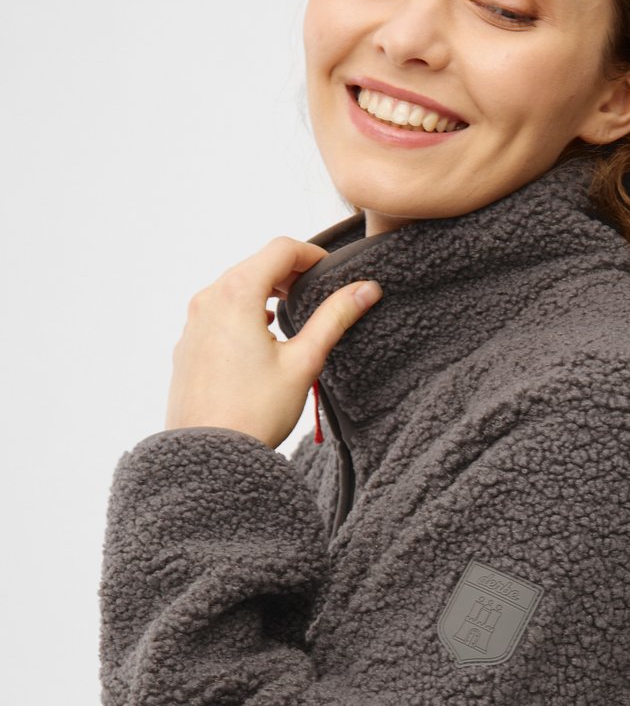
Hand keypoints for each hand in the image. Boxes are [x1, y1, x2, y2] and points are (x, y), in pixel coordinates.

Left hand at [164, 236, 381, 450]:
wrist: (207, 456)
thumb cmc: (253, 412)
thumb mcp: (304, 361)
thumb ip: (335, 318)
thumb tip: (366, 289)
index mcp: (235, 294)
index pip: (280, 249)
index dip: (313, 254)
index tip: (333, 273)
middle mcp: (208, 300)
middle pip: (256, 263)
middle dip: (290, 271)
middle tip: (318, 291)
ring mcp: (193, 322)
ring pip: (235, 286)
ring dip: (266, 290)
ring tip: (292, 313)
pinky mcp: (188, 344)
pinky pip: (218, 311)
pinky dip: (244, 310)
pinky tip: (262, 335)